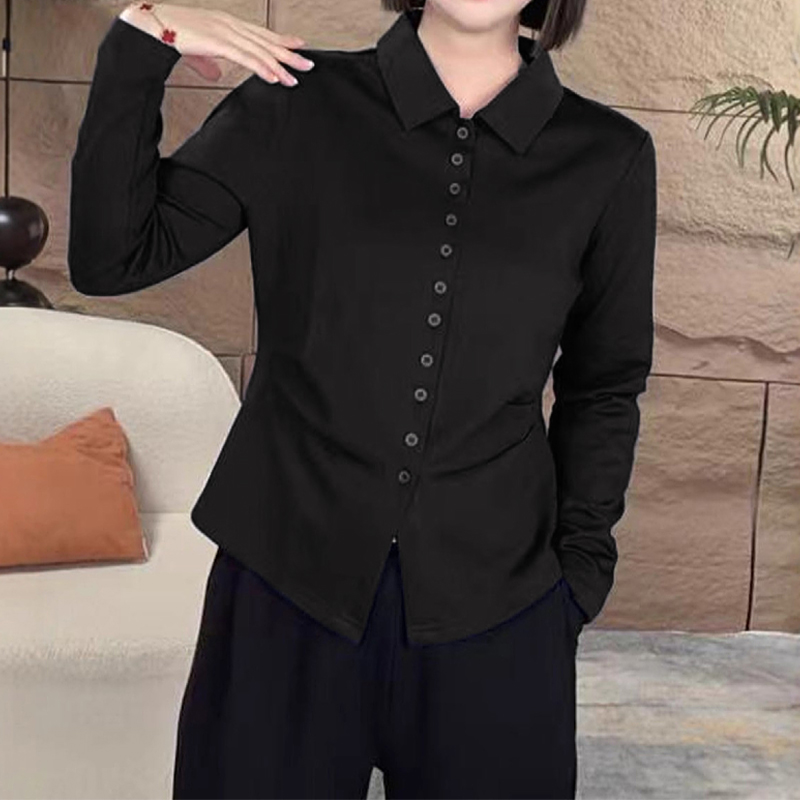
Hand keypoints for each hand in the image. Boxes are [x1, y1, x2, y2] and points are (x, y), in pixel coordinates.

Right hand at [118, 2, 313, 85]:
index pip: (259, 33)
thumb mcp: (196, 51)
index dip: (280, 39)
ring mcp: (224, 32)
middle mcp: (229, 24)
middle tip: (308, 63)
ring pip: (259, 51)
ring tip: (295, 77)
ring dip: (279, 65)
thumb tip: (216, 75)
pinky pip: (245, 58)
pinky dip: (262, 68)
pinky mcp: (217, 42)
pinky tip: (274, 77)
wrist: (150, 25)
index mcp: (226, 23)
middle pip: (265, 41)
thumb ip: (208, 63)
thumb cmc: (170, 35)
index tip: (299, 45)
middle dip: (289, 53)